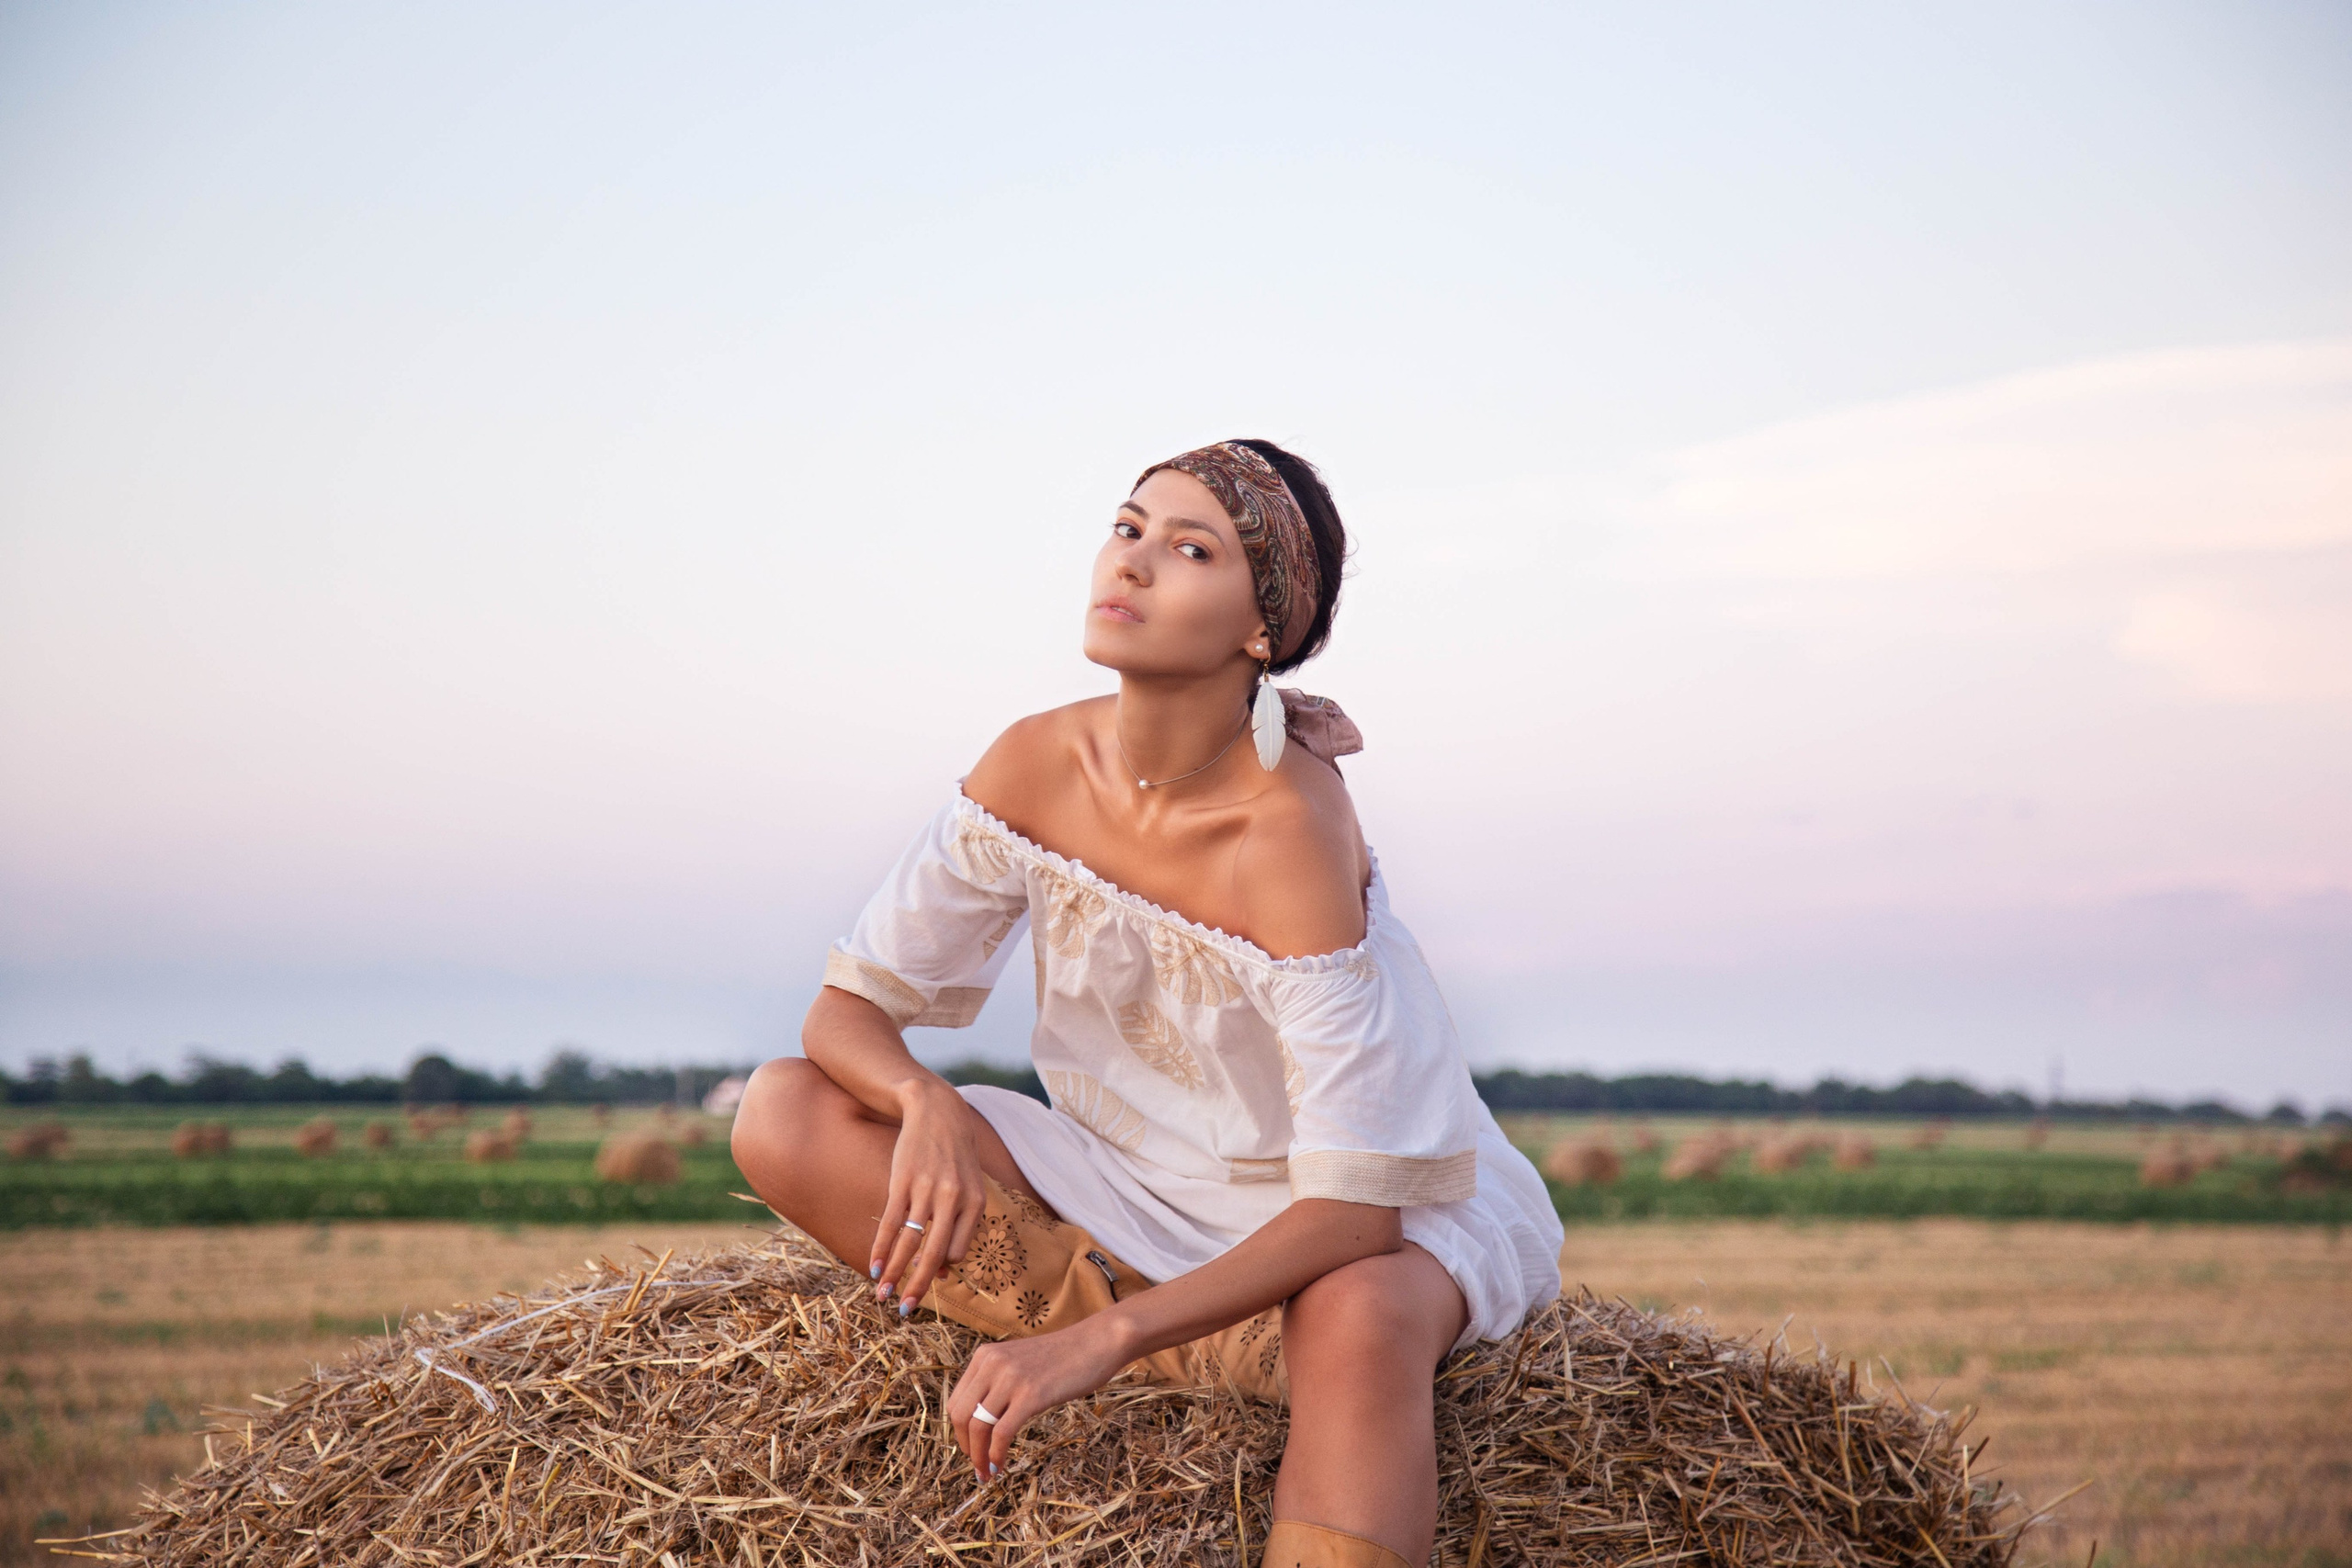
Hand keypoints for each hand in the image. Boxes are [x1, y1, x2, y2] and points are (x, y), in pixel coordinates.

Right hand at [871, 1080, 986, 1314]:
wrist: (937, 1111)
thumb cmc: (954, 1156)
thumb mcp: (969, 1186)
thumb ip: (960, 1225)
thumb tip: (943, 1271)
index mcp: (975, 1202)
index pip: (958, 1251)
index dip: (942, 1269)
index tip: (927, 1280)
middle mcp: (953, 1198)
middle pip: (935, 1254)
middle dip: (918, 1286)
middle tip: (905, 1311)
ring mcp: (926, 1189)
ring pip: (909, 1242)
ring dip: (894, 1273)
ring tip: (882, 1295)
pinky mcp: (902, 1181)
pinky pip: (891, 1222)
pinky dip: (881, 1248)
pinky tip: (874, 1266)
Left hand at [945, 1317, 1130, 1477]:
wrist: (1097, 1342)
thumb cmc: (1063, 1357)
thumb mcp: (1019, 1362)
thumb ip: (997, 1382)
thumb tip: (980, 1422)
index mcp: (985, 1356)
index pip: (956, 1402)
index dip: (959, 1433)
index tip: (971, 1450)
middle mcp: (992, 1364)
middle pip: (961, 1416)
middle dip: (966, 1447)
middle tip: (978, 1466)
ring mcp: (1011, 1378)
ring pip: (978, 1426)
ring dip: (979, 1456)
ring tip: (988, 1472)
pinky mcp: (1031, 1395)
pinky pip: (1002, 1433)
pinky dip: (996, 1454)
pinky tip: (1000, 1465)